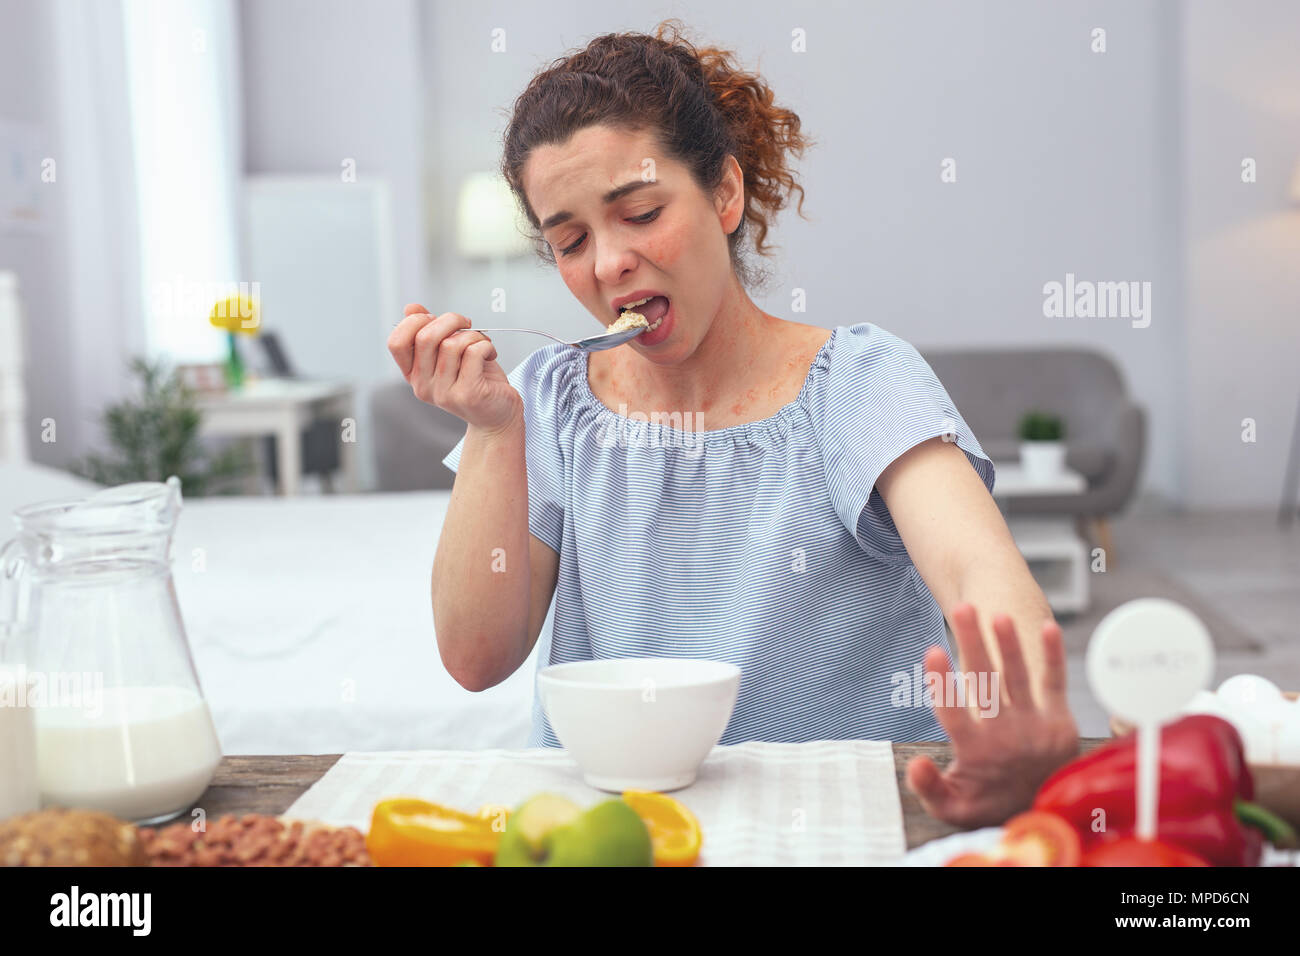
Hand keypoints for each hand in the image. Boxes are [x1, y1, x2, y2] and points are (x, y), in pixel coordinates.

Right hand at [388, 304, 520, 433]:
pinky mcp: (467, 394)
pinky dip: (486, 346)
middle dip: (450, 320)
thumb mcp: (448, 354)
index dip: (415, 321)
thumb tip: (411, 308)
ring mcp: (444, 393)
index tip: (436, 319)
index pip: (396, 342)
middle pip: (425, 337)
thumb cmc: (476, 381)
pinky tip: (490, 354)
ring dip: (473, 335)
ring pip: (452, 344)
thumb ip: (429, 332)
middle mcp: (423, 385)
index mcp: (414, 374)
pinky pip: (473, 352)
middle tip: (466, 324)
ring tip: (482, 344)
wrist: (497, 416)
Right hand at [904, 602, 1078, 827]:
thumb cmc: (988, 801)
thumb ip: (929, 787)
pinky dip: (1054, 656)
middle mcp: (1006, 735)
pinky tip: (1050, 628)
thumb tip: (913, 764)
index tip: (932, 650)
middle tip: (963, 608)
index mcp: (976, 752)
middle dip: (974, 643)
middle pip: (986, 683)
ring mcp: (1035, 725)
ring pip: (1019, 678)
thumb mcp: (952, 806)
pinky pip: (1056, 683)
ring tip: (999, 615)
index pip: (954, 713)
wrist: (1042, 813)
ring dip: (1009, 644)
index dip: (942, 682)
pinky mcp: (1059, 720)